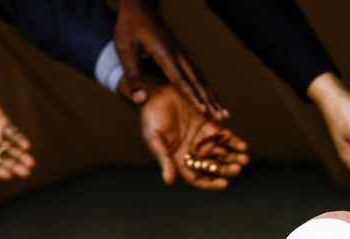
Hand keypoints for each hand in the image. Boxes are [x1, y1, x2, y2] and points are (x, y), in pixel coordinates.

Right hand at [0, 84, 34, 179]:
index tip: (8, 175)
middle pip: (2, 159)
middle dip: (14, 166)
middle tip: (26, 172)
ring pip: (11, 148)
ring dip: (21, 155)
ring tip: (31, 163)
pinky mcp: (3, 123)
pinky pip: (13, 133)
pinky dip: (19, 139)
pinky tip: (27, 145)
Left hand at [115, 0, 228, 120]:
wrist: (140, 7)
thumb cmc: (130, 27)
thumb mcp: (125, 50)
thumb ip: (133, 76)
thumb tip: (139, 101)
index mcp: (166, 55)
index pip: (182, 80)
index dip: (193, 96)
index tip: (204, 109)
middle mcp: (179, 56)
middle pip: (199, 82)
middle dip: (211, 101)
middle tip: (224, 116)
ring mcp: (182, 56)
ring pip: (201, 80)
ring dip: (213, 97)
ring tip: (224, 112)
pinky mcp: (181, 56)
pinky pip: (197, 76)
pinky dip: (206, 90)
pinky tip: (212, 98)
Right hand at [139, 83, 247, 189]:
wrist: (157, 91)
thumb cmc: (150, 116)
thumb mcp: (154, 139)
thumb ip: (163, 159)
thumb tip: (168, 181)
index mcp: (179, 160)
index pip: (197, 178)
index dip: (211, 183)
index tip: (224, 183)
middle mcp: (193, 152)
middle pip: (213, 167)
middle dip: (226, 169)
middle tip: (237, 168)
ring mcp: (203, 139)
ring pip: (222, 153)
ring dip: (234, 157)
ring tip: (244, 158)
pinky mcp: (210, 125)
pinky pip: (225, 137)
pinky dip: (235, 142)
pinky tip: (242, 146)